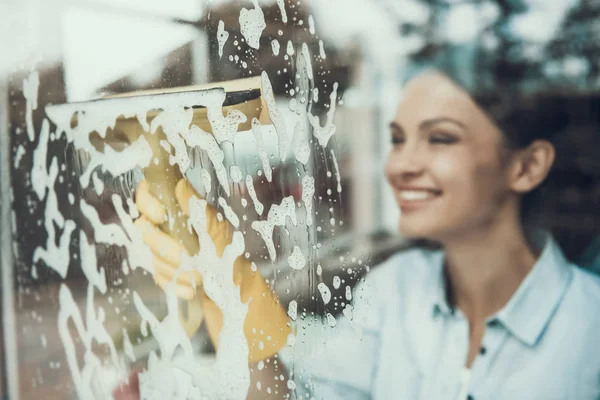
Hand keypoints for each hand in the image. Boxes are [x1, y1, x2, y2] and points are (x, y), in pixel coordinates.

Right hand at [134, 179, 235, 298]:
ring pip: (151, 255)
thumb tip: (180, 184)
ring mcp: (160, 249)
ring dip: (177, 268)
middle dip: (167, 247)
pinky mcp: (161, 270)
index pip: (147, 194)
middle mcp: (165, 226)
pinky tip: (193, 286)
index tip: (160, 215)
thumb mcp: (217, 227)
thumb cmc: (229, 250)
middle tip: (190, 256)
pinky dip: (177, 283)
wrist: (235, 284)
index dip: (147, 203)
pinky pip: (158, 276)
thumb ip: (197, 208)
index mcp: (177, 208)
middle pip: (144, 228)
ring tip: (200, 273)